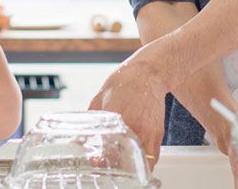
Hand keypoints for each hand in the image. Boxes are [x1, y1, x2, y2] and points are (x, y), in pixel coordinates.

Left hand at [88, 44, 169, 168]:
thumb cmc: (124, 81)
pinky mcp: (158, 133)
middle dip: (113, 162)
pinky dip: (143, 161)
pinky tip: (135, 156)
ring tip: (120, 159)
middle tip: (106, 160)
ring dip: (129, 164)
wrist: (148, 72)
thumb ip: (91, 119)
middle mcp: (133, 126)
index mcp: (115, 116)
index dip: (99, 158)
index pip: (106, 147)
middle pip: (122, 158)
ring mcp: (147, 131)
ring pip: (138, 161)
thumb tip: (80, 137)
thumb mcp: (99, 97)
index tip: (95, 160)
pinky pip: (152, 157)